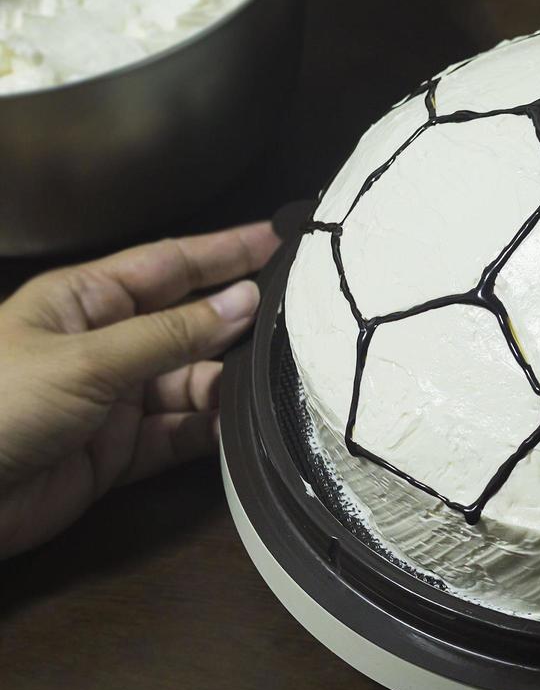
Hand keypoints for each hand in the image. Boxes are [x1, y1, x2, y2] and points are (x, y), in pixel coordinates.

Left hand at [0, 222, 278, 557]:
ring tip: (278, 378)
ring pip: (192, 381)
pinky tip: (243, 426)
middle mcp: (106, 344)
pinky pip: (180, 434)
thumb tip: (245, 300)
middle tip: (303, 315)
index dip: (225, 251)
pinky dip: (213, 432)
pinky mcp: (119, 452)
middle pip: (189, 324)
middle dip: (239, 321)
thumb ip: (171, 334)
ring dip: (230, 383)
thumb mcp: (86, 360)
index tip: (281, 238)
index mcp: (85, 301)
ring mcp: (115, 399)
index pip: (169, 264)